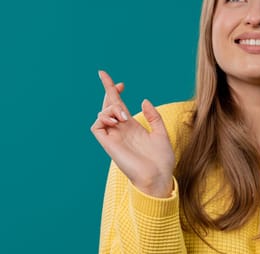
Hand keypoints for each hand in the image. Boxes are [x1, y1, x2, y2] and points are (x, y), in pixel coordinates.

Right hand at [91, 70, 174, 197]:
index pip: (119, 106)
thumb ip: (153, 117)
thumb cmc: (161, 160)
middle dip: (108, 90)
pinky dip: (102, 118)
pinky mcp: (109, 145)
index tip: (120, 82)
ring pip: (102, 114)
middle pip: (108, 106)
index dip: (115, 92)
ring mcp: (114, 137)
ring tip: (123, 115)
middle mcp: (121, 130)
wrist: (158, 177)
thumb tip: (144, 100)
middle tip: (116, 83)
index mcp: (133, 127)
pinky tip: (116, 119)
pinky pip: (96, 127)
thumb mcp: (161, 133)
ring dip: (110, 108)